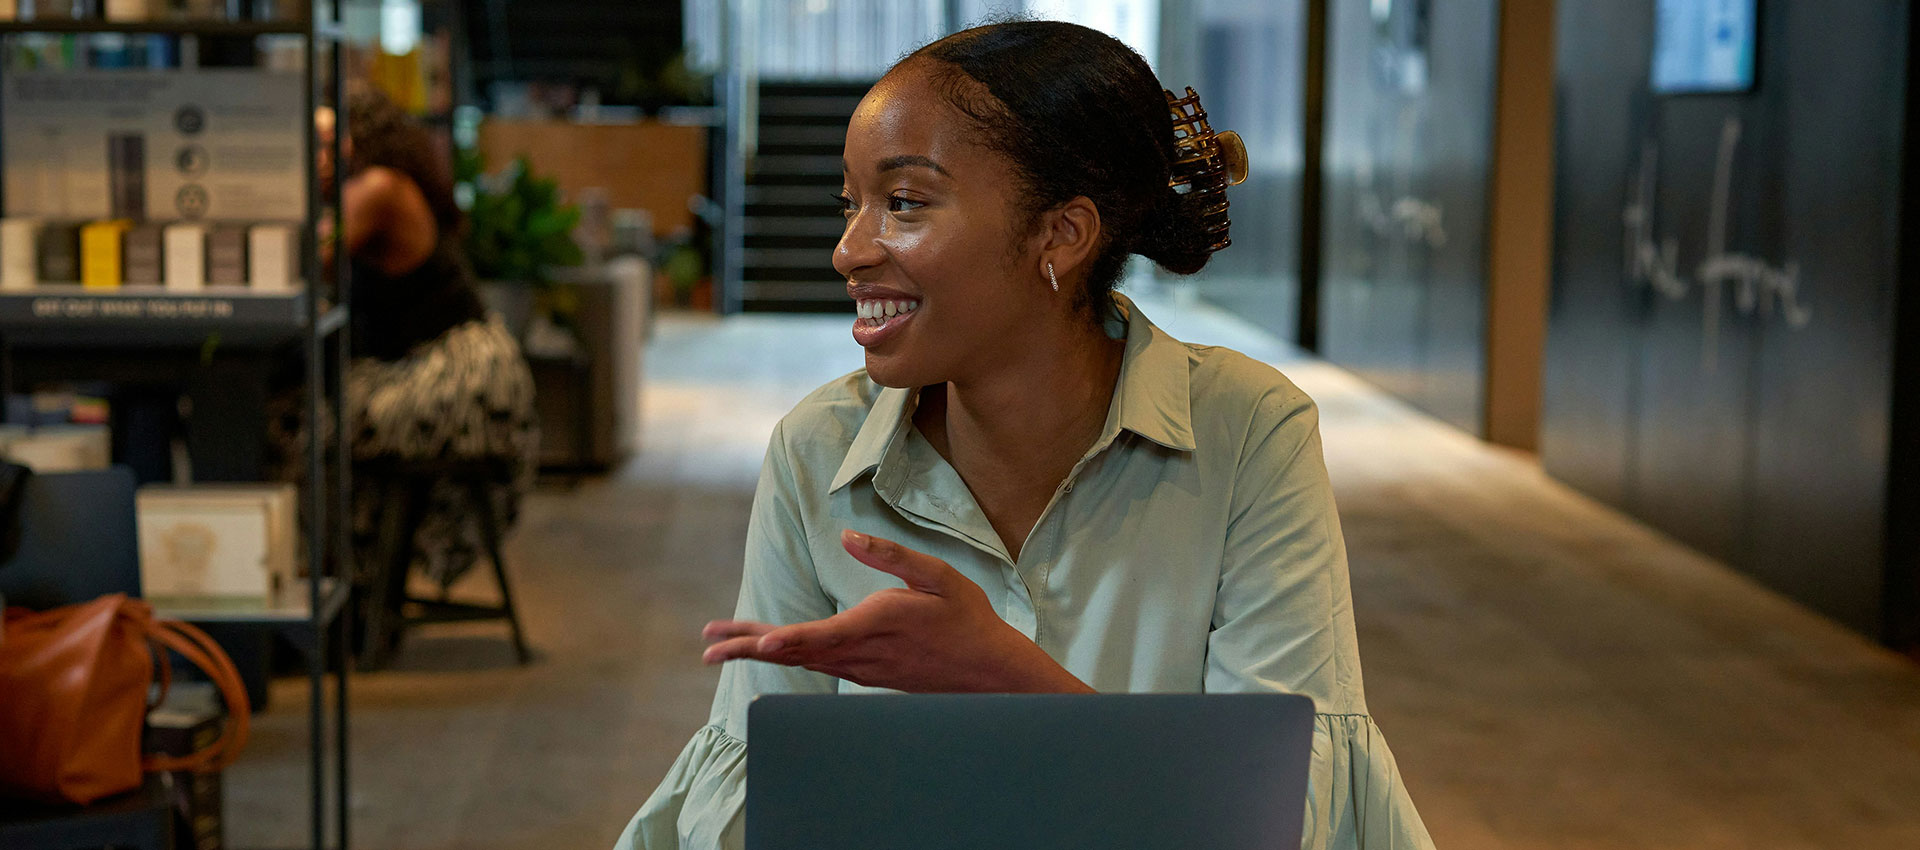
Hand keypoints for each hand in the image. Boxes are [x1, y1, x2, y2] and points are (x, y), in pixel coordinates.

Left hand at [701, 530, 1093, 693]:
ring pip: (801, 659)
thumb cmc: (966, 617)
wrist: (988, 670)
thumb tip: (846, 537)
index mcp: (877, 624)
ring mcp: (861, 667)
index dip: (786, 640)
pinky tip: (769, 649)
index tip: (757, 644)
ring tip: (720, 647)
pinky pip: (816, 664)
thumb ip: (891, 557)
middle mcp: (861, 653)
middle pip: (796, 652)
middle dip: (748, 647)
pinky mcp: (865, 672)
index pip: (821, 636)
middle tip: (707, 647)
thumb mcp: (937, 576)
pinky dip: (786, 656)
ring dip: (759, 652)